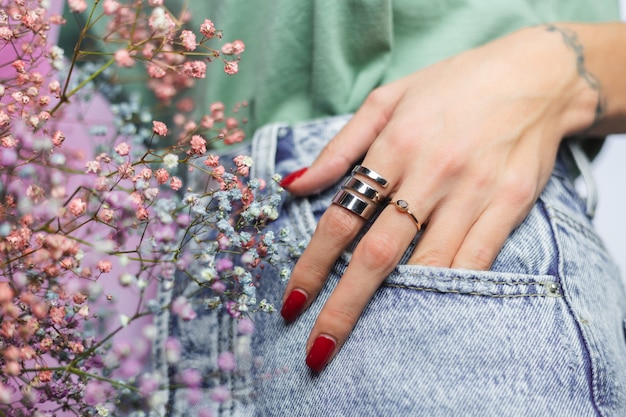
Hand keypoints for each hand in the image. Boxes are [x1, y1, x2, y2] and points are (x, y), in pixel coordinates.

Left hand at [279, 25, 598, 371]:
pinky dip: (449, 288)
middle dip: (344, 306)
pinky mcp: (510, 205)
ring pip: (428, 265)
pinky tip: (427, 309)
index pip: (342, 218)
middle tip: (319, 348)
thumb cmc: (452, 86)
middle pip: (378, 254)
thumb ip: (340, 147)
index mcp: (394, 146)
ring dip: (397, 306)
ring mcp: (473, 193)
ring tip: (370, 335)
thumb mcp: (388, 99)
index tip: (293, 302)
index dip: (313, 265)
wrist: (535, 77)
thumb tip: (295, 186)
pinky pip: (476, 260)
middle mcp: (432, 174)